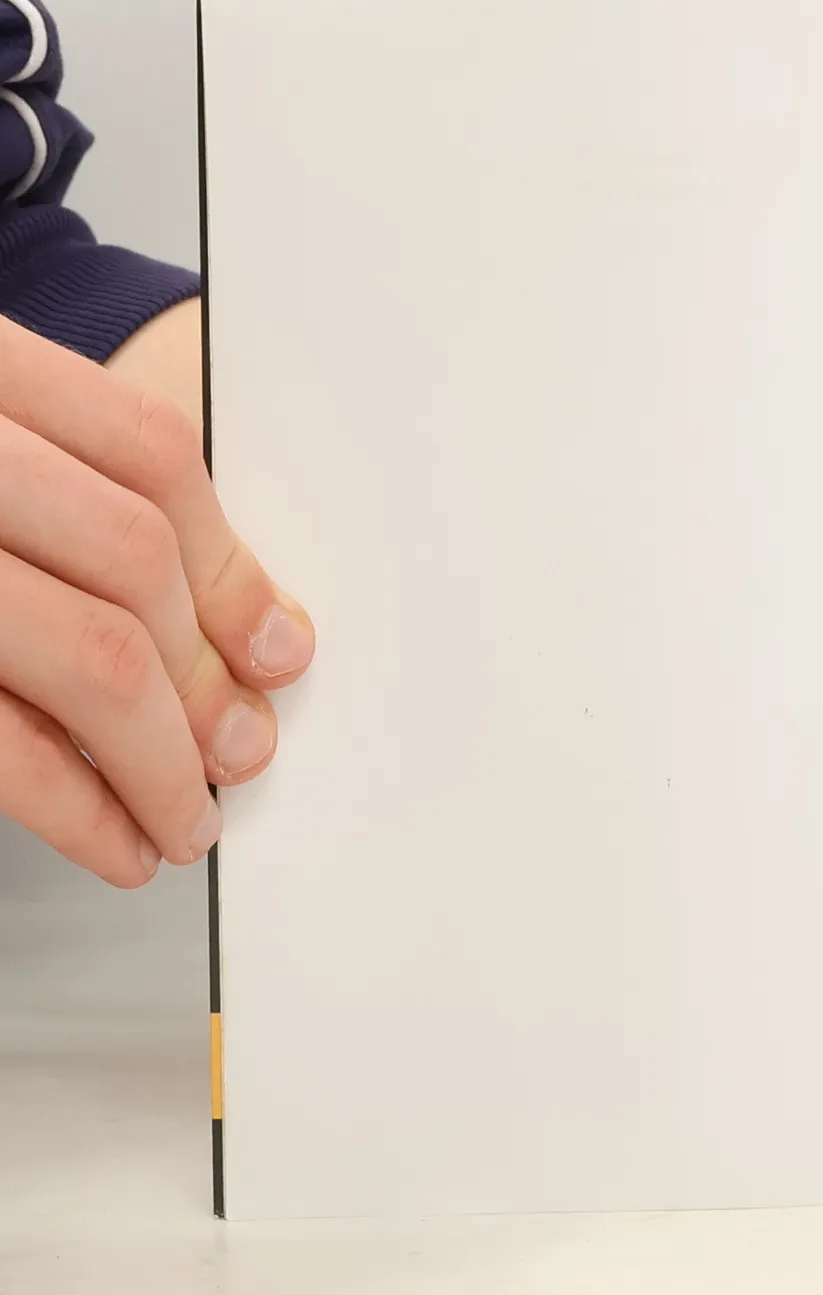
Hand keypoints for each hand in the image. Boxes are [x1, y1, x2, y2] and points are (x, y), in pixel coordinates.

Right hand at [0, 313, 313, 884]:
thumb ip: (72, 496)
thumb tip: (252, 633)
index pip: (150, 454)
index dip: (230, 565)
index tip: (278, 649)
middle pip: (129, 559)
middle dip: (202, 675)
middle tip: (240, 750)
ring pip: (85, 653)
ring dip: (158, 759)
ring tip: (186, 817)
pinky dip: (74, 805)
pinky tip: (114, 839)